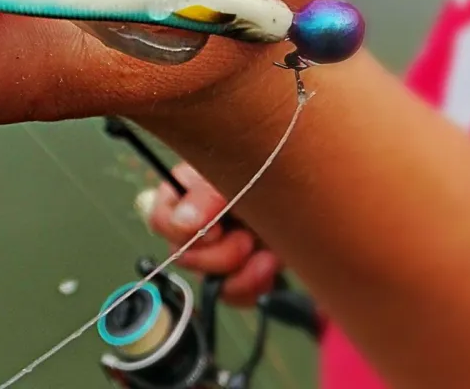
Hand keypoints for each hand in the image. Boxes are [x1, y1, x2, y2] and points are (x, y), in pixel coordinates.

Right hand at [136, 162, 283, 306]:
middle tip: (247, 238)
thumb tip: (181, 222)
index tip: (215, 229)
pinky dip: (254, 285)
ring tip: (266, 252)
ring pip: (210, 280)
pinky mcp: (238, 274)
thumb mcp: (232, 178)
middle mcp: (196, 224)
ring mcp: (216, 252)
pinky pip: (233, 295)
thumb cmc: (269, 174)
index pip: (160, 220)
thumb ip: (204, 197)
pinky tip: (269, 264)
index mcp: (185, 193)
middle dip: (221, 254)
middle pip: (184, 257)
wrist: (310, 197)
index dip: (183, 233)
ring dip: (242, 270)